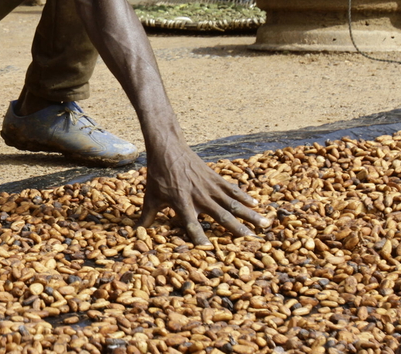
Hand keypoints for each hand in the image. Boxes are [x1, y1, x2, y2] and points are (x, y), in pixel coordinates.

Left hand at [138, 146, 269, 244]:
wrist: (168, 148)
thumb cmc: (158, 175)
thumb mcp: (151, 197)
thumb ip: (146, 218)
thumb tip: (135, 234)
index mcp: (182, 204)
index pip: (192, 226)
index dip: (200, 238)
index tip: (211, 251)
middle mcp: (199, 197)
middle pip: (221, 216)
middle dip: (238, 229)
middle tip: (253, 241)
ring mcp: (209, 187)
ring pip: (233, 203)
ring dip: (250, 214)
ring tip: (265, 224)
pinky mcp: (215, 177)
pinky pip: (232, 189)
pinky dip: (244, 196)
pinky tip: (256, 204)